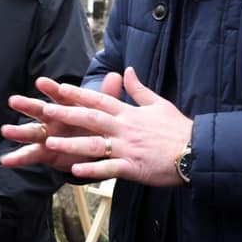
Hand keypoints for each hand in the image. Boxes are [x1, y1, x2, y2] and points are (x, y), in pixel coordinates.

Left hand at [0, 68, 191, 186]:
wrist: (198, 150)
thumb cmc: (178, 129)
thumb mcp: (159, 103)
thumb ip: (139, 88)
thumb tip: (127, 69)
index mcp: (129, 113)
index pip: (98, 99)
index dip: (76, 94)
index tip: (56, 87)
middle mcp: (125, 128)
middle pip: (91, 119)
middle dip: (66, 115)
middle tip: (43, 110)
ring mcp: (128, 148)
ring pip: (95, 145)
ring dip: (72, 144)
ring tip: (50, 143)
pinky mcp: (134, 167)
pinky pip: (110, 169)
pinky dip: (93, 170)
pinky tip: (75, 172)